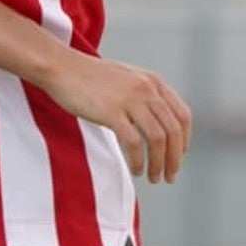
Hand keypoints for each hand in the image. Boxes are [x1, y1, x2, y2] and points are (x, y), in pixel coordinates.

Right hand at [40, 52, 192, 184]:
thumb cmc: (90, 78)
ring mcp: (130, 99)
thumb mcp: (127, 79)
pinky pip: (134, 143)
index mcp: (153, 82)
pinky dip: (139, 161)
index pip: (182, 116)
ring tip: (153, 178)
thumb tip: (157, 123)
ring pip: (158, 139)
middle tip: (169, 177)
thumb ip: (144, 95)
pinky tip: (136, 170)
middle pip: (173, 131)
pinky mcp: (111, 112)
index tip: (177, 157)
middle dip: (174, 159)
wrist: (62, 67)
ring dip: (159, 164)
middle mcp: (146, 89)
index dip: (184, 141)